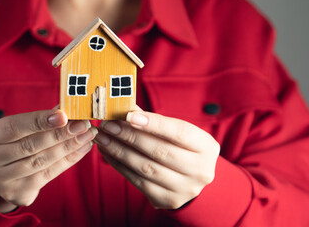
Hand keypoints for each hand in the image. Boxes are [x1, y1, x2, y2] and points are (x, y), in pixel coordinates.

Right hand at [0, 109, 96, 212]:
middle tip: (83, 124)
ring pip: (40, 162)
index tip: (64, 115)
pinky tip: (80, 150)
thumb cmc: (7, 143)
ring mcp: (1, 180)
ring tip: (86, 136)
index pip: (14, 127)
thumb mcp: (13, 128)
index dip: (39, 121)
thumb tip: (65, 108)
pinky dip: (66, 161)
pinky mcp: (16, 193)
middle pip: (29, 146)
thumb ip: (36, 120)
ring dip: (68, 148)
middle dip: (60, 134)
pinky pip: (47, 176)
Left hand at [94, 108, 219, 208]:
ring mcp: (185, 188)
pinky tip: (107, 153)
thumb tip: (124, 107)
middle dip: (129, 136)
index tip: (128, 115)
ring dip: (119, 151)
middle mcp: (200, 170)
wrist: (190, 180)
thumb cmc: (180, 149)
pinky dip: (119, 165)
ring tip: (102, 138)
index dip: (153, 123)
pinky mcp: (168, 199)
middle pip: (160, 151)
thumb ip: (153, 120)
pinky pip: (137, 181)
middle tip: (108, 125)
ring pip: (146, 167)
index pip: (179, 132)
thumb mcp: (176, 133)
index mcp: (206, 147)